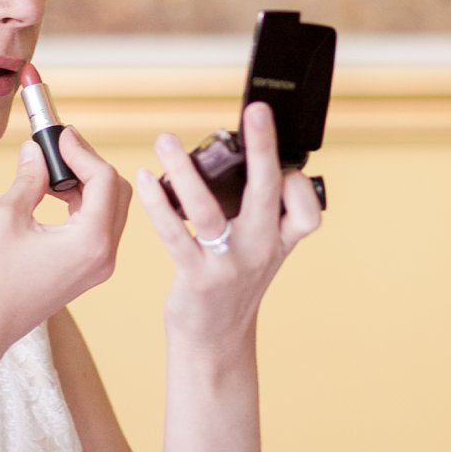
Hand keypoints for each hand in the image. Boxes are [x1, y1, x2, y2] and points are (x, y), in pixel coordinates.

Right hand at [0, 127, 131, 357]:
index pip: (104, 179)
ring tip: (50, 168)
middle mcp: (105, 255)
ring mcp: (99, 267)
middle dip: (89, 163)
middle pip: (117, 191)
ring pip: (109, 208)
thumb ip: (29, 177)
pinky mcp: (87, 271)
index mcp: (91, 241)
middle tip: (57, 146)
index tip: (58, 134)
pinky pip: (97, 226)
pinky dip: (81, 204)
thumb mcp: (4, 215)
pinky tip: (51, 194)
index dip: (81, 150)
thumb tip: (37, 150)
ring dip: (86, 182)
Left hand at [135, 101, 322, 347]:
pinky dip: (158, 204)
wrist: (215, 340)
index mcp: (281, 241)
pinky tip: (144, 179)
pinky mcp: (198, 278)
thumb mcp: (260, 249)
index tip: (283, 163)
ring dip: (184, 171)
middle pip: (266, 192)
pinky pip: (176, 234)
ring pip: (209, 210)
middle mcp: (261, 251)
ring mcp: (230, 265)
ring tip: (166, 141)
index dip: (298, 183)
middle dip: (263, 148)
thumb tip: (241, 155)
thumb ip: (261, 210)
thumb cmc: (234, 282)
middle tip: (256, 111)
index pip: (306, 208)